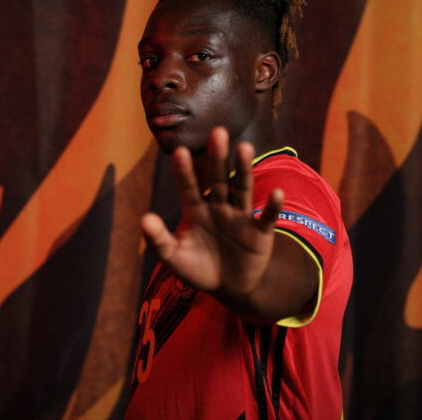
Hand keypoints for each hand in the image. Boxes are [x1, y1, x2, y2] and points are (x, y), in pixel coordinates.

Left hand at [141, 126, 283, 301]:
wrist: (229, 289)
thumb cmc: (198, 269)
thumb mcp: (174, 258)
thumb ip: (159, 240)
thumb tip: (144, 218)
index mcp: (197, 210)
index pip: (189, 187)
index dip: (185, 171)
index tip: (179, 152)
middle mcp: (219, 207)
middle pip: (218, 179)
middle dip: (217, 157)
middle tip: (217, 132)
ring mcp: (240, 217)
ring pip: (242, 189)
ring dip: (244, 170)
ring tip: (244, 147)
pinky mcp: (260, 232)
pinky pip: (266, 217)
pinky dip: (272, 207)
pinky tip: (276, 193)